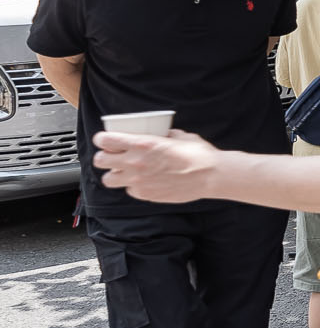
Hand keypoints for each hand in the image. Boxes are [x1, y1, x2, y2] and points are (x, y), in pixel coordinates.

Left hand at [91, 130, 223, 204]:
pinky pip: (129, 190)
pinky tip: (146, 181)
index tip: (105, 139)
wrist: (211, 176)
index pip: (105, 140)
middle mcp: (135, 162)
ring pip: (108, 179)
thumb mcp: (180, 136)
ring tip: (125, 171)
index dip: (102, 139)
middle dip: (104, 157)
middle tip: (113, 156)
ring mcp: (138, 181)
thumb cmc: (199, 155)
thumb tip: (160, 133)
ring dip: (114, 174)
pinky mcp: (145, 194)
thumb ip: (163, 135)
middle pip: (100, 161)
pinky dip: (134, 186)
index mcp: (143, 144)